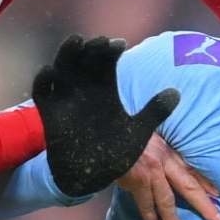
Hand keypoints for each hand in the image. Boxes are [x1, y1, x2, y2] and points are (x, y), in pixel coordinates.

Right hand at [34, 36, 179, 197]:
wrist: (91, 178)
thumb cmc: (114, 152)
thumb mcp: (137, 131)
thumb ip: (154, 112)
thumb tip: (177, 93)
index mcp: (105, 89)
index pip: (106, 61)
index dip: (110, 50)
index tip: (119, 44)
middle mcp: (84, 90)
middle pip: (84, 59)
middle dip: (91, 47)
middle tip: (101, 42)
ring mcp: (66, 100)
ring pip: (62, 68)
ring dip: (67, 53)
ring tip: (76, 42)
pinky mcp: (51, 114)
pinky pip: (42, 93)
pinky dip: (43, 81)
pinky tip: (49, 72)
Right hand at [118, 131, 219, 219]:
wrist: (109, 136)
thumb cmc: (129, 137)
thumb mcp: (150, 139)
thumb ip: (160, 153)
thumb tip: (165, 167)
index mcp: (169, 152)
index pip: (193, 170)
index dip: (207, 183)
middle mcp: (164, 162)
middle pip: (190, 187)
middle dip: (205, 206)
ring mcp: (151, 174)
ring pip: (166, 203)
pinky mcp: (137, 182)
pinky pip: (146, 205)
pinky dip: (150, 217)